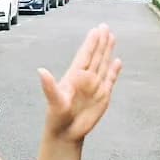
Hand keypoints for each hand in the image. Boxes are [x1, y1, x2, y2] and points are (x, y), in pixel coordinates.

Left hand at [38, 24, 122, 142]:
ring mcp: (95, 86)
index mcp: (74, 76)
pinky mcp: (103, 96)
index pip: (85, 55)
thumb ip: (49, 87)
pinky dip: (115, 71)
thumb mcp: (53, 101)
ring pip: (103, 64)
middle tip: (105, 26)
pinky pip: (110, 80)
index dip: (91, 43)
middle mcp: (85, 78)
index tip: (96, 30)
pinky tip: (118, 61)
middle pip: (95, 56)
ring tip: (112, 37)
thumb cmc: (57, 117)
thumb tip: (41, 71)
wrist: (66, 133)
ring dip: (107, 51)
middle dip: (100, 42)